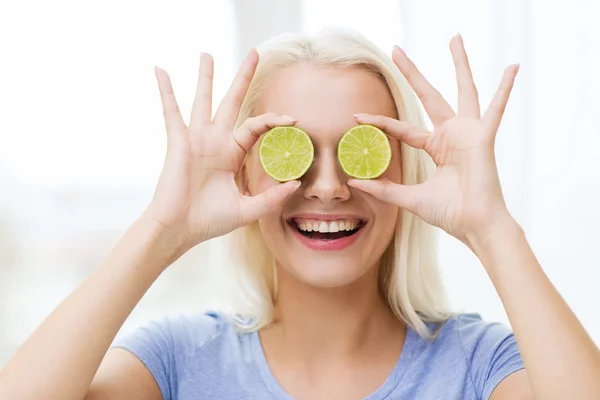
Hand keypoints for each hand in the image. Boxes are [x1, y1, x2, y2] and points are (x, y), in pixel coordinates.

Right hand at [143, 50, 300, 248]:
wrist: (181, 229)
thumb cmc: (209, 221)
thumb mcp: (247, 209)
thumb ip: (271, 197)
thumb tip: (296, 185)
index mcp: (232, 154)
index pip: (256, 126)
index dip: (274, 120)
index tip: (294, 119)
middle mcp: (215, 142)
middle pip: (231, 101)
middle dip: (243, 78)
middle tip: (255, 53)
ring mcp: (197, 139)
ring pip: (203, 100)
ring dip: (206, 77)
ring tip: (207, 54)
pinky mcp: (179, 141)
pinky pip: (171, 111)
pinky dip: (165, 90)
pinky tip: (160, 70)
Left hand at [348, 34, 518, 244]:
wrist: (474, 226)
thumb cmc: (450, 213)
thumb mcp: (410, 198)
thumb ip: (384, 189)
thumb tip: (355, 183)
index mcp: (436, 147)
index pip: (403, 128)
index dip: (380, 122)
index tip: (356, 117)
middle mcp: (451, 135)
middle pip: (429, 96)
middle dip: (412, 73)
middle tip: (396, 49)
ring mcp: (468, 133)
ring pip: (463, 90)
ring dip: (460, 64)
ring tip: (454, 38)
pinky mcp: (483, 137)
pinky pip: (495, 109)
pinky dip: (505, 89)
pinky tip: (513, 66)